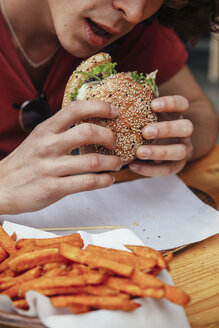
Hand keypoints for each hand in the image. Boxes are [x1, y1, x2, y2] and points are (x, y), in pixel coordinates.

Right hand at [0, 101, 121, 213]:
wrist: (1, 187)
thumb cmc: (25, 162)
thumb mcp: (38, 138)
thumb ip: (60, 130)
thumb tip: (90, 123)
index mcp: (45, 129)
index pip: (75, 109)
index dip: (99, 106)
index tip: (114, 111)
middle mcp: (48, 145)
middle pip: (87, 132)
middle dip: (109, 136)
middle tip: (115, 142)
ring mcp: (50, 168)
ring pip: (93, 161)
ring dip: (112, 162)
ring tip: (117, 163)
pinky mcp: (54, 188)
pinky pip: (87, 182)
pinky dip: (104, 180)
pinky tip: (109, 179)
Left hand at [129, 95, 193, 176]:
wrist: (150, 148)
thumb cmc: (142, 126)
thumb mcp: (141, 116)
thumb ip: (133, 109)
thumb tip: (108, 100)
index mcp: (175, 115)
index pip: (181, 104)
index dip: (170, 103)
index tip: (153, 105)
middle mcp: (183, 131)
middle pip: (186, 127)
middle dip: (166, 129)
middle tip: (145, 132)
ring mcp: (183, 149)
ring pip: (181, 151)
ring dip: (160, 152)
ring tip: (139, 152)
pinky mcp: (176, 166)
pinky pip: (167, 170)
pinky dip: (150, 169)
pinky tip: (134, 166)